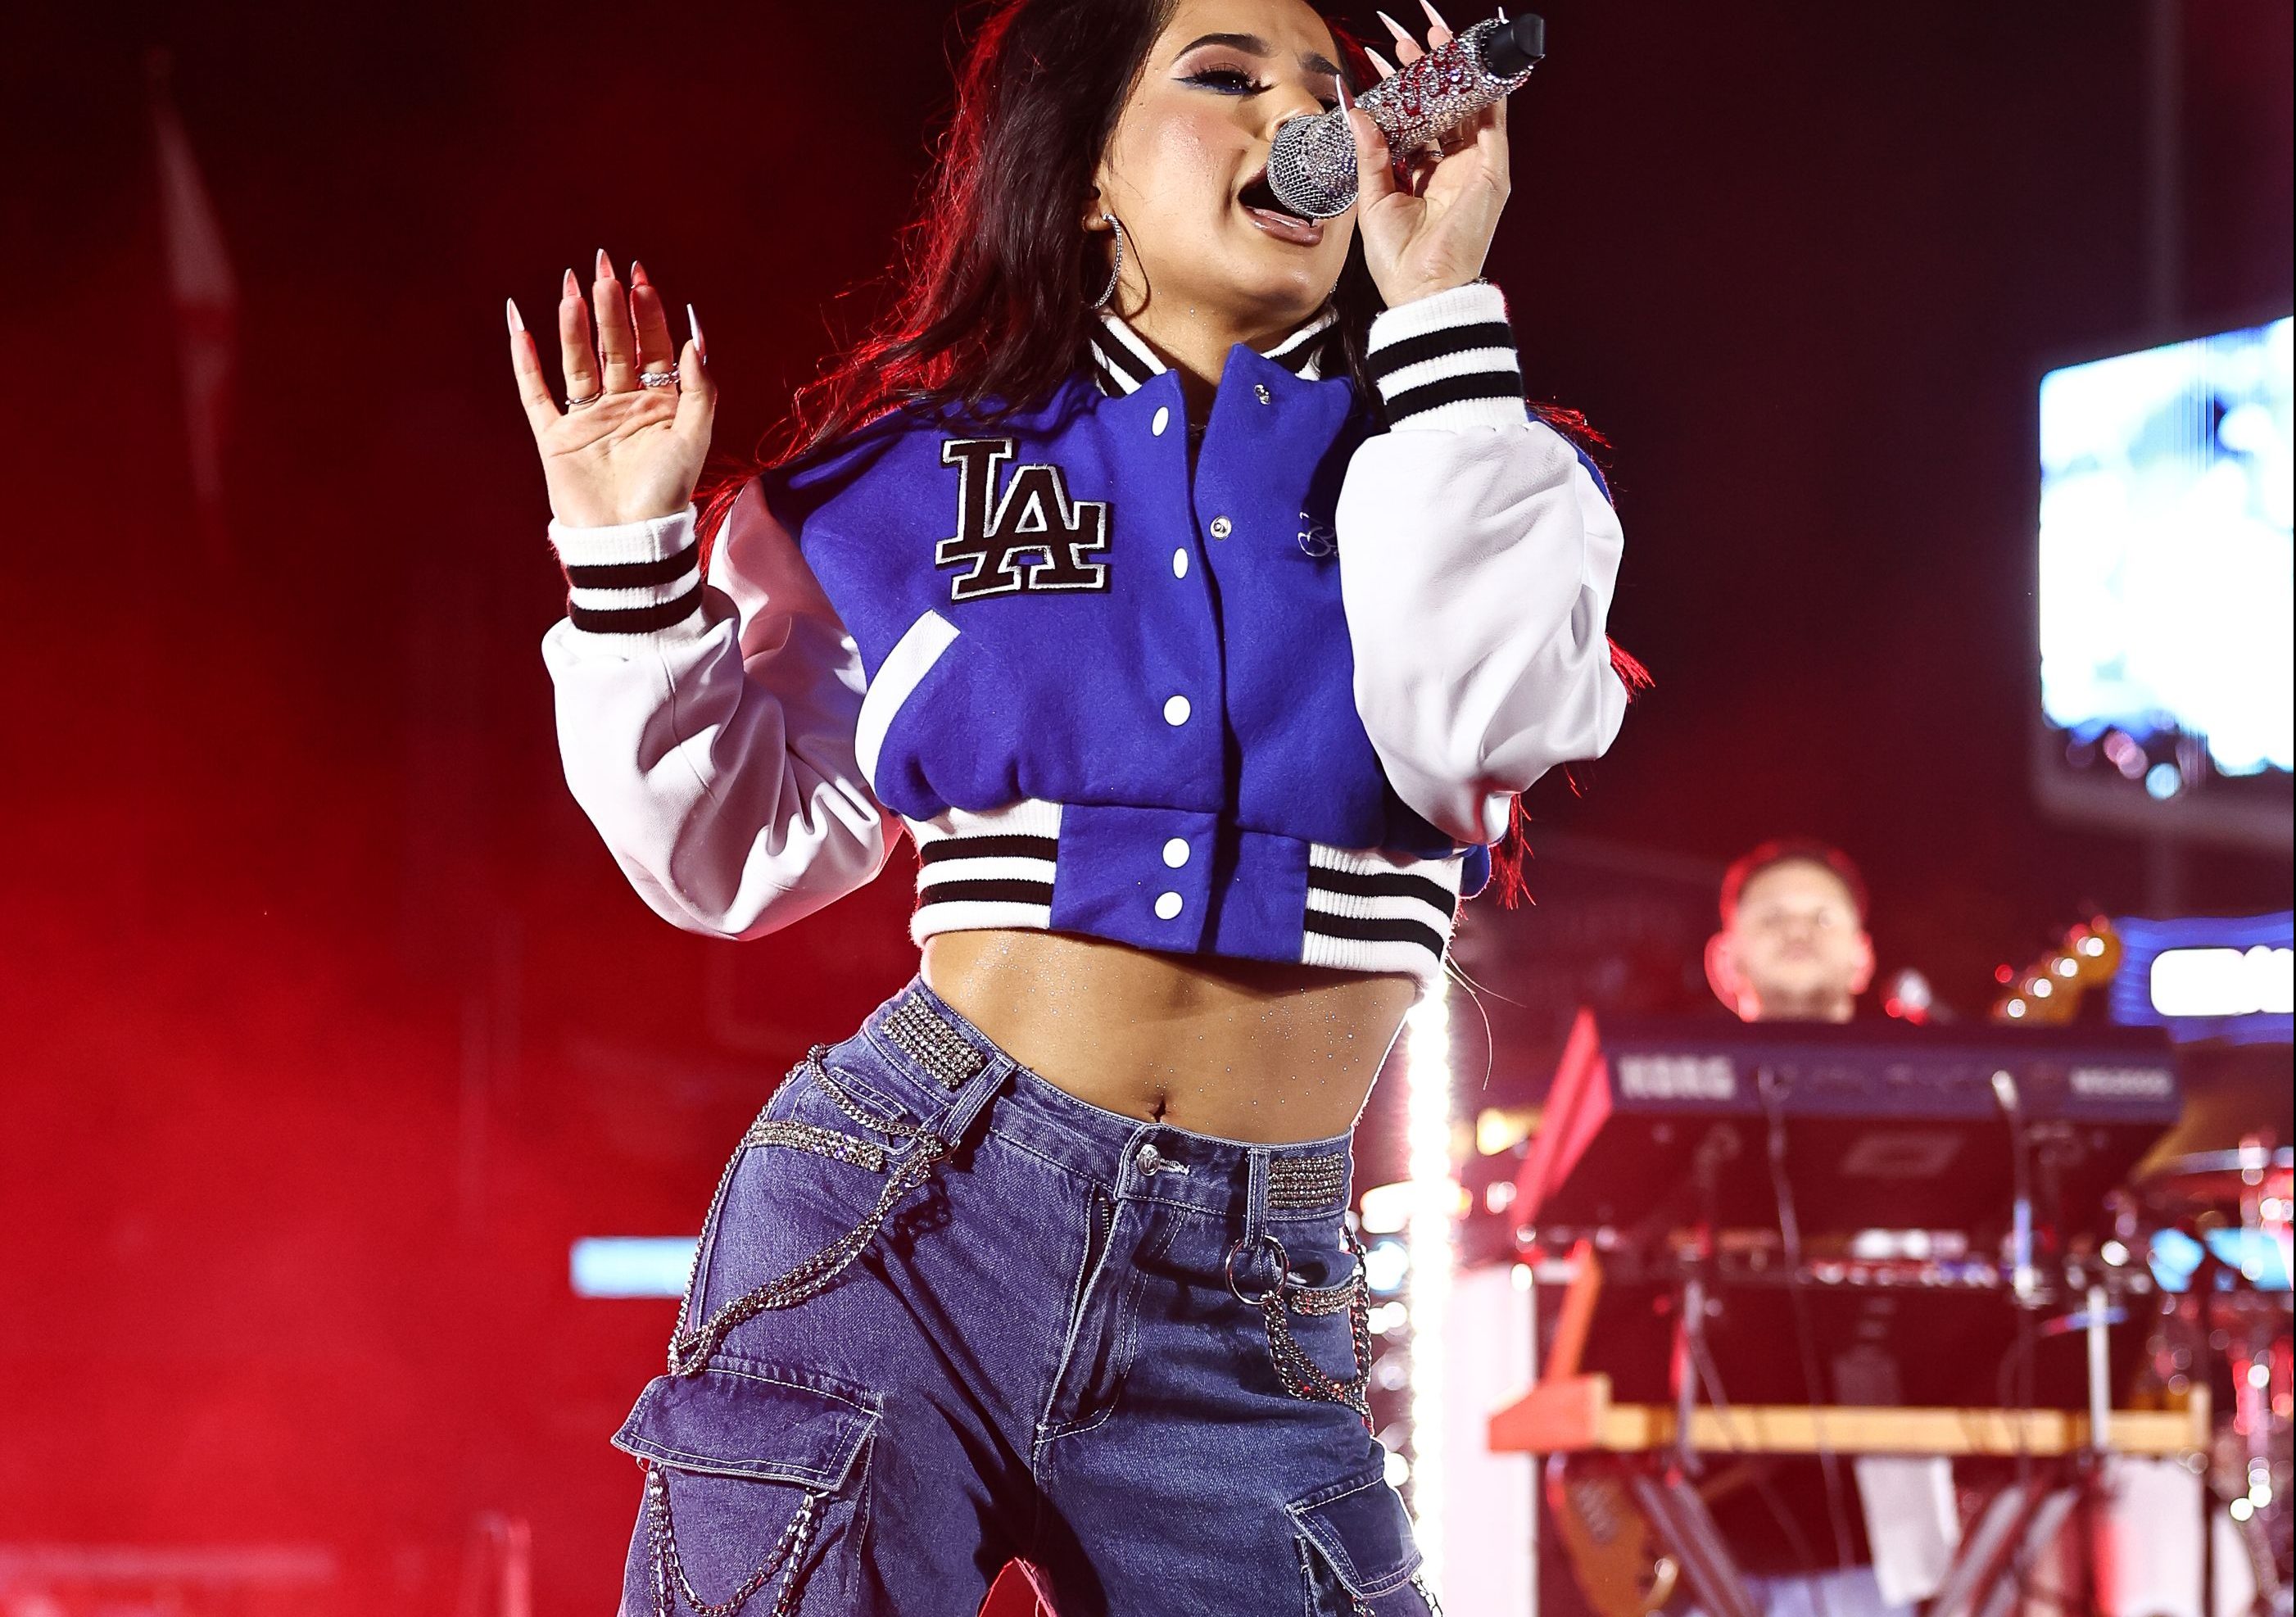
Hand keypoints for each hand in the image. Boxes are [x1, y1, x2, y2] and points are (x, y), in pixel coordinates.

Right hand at [507, 251, 714, 528]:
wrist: (629, 538)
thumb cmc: (667, 493)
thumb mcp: (695, 437)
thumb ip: (700, 389)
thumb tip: (693, 339)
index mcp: (659, 404)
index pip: (652, 347)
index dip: (646, 311)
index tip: (640, 276)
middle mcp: (623, 405)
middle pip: (615, 345)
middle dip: (610, 306)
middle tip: (604, 266)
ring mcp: (588, 418)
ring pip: (579, 361)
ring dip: (575, 325)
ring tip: (573, 287)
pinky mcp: (556, 437)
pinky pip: (536, 393)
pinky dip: (526, 362)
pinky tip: (521, 326)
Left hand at [1347, 2, 1511, 307]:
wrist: (1422, 293)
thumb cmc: (1399, 262)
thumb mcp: (1374, 199)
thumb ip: (1370, 154)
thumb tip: (1357, 111)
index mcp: (1424, 177)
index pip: (1417, 123)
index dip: (1404, 92)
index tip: (1385, 62)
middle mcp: (1453, 169)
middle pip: (1443, 109)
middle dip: (1427, 73)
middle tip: (1407, 42)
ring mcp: (1475, 169)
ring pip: (1468, 108)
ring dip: (1453, 73)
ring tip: (1434, 38)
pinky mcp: (1492, 173)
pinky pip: (1493, 122)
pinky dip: (1486, 90)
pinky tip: (1471, 63)